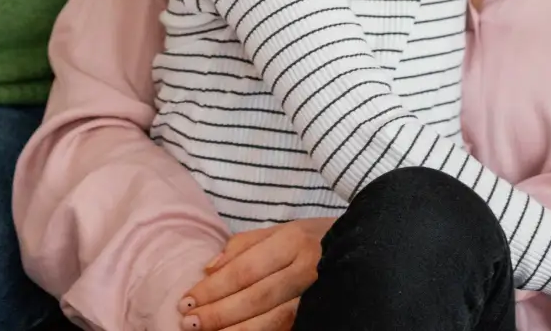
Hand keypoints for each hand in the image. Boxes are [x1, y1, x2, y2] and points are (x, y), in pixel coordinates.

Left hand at [180, 217, 331, 330]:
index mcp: (295, 241)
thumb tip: (208, 268)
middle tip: (189, 322)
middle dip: (219, 312)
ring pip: (272, 320)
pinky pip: (285, 329)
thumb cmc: (315, 239)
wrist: (364, 248)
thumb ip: (244, 245)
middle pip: (256, 297)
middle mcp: (309, 268)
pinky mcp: (320, 313)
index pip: (245, 269)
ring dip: (236, 329)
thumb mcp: (282, 230)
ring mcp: (318, 295)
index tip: (186, 300)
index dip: (213, 288)